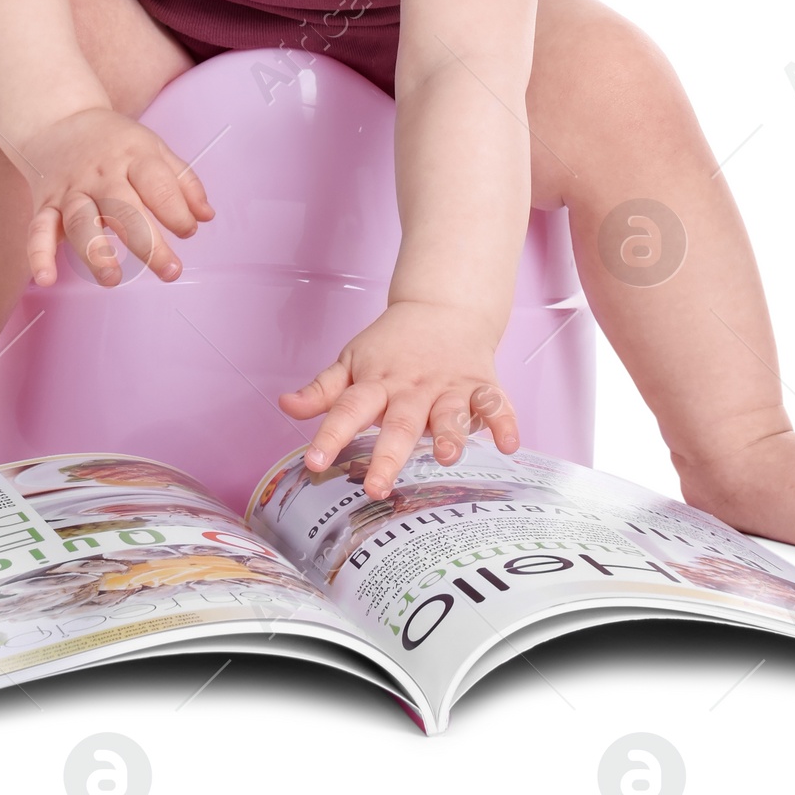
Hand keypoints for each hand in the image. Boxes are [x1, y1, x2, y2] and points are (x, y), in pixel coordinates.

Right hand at [21, 105, 213, 286]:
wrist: (58, 119)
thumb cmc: (115, 143)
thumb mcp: (154, 149)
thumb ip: (183, 182)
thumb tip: (206, 216)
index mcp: (134, 157)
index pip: (158, 185)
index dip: (177, 212)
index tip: (188, 231)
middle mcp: (101, 174)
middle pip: (124, 209)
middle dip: (148, 243)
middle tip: (170, 270)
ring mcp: (71, 189)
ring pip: (81, 222)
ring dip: (95, 252)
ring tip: (112, 278)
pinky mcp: (45, 204)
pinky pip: (39, 229)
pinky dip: (39, 254)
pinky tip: (46, 278)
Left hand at [278, 302, 519, 499]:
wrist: (444, 307)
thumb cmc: (393, 344)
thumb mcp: (352, 360)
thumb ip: (322, 390)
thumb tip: (285, 407)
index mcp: (376, 383)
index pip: (348, 409)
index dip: (330, 436)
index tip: (314, 463)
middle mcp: (412, 388)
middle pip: (399, 422)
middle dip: (389, 455)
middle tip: (377, 487)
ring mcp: (448, 386)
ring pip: (449, 413)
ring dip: (449, 434)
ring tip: (446, 455)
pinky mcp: (480, 385)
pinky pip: (496, 404)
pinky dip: (504, 422)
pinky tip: (508, 444)